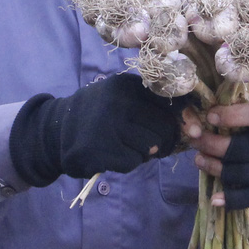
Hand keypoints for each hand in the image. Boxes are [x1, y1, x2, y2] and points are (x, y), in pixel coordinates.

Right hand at [9, 71, 190, 186]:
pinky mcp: (101, 149)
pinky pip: (133, 161)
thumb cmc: (98, 116)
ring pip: (150, 146)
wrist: (56, 132)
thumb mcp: (122, 99)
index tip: (190, 129)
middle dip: (164, 141)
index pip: (170, 101)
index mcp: (127, 85)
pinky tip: (112, 155)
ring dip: (144, 153)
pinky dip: (128, 163)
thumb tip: (193, 127)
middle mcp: (118, 101)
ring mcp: (108, 125)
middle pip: (164, 127)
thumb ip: (154, 107)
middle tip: (154, 146)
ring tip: (126, 146)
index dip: (184, 118)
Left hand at [181, 94, 248, 209]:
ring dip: (217, 169)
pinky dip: (233, 200)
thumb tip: (206, 116)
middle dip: (215, 146)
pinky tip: (214, 198)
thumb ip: (246, 107)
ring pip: (246, 174)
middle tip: (196, 140)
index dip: (230, 117)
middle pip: (247, 149)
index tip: (209, 116)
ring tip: (199, 160)